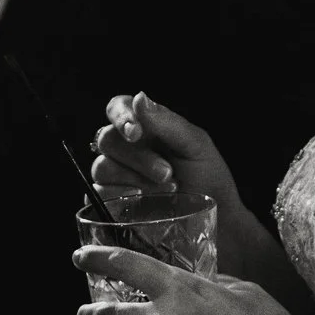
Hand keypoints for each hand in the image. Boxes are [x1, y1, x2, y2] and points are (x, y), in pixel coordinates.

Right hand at [91, 92, 242, 214]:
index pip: (117, 107)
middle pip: (108, 139)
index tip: (136, 132)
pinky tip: (142, 199)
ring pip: (102, 167)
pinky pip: (99, 192)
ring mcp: (118, 174)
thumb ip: (167, 122)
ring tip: (167, 188)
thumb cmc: (207, 175)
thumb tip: (139, 98)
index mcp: (146, 125)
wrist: (215, 216)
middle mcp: (127, 147)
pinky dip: (120, 195)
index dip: (121, 116)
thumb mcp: (195, 145)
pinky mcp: (112, 200)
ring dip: (134, 178)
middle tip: (167, 172)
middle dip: (138, 157)